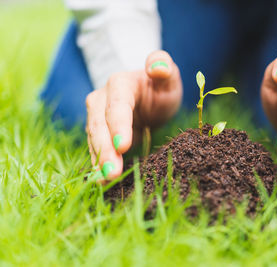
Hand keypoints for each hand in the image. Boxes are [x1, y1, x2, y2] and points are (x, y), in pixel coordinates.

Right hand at [85, 50, 181, 182]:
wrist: (148, 96)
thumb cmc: (161, 87)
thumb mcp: (169, 77)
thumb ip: (164, 67)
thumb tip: (157, 67)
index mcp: (121, 83)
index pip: (117, 104)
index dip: (118, 125)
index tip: (123, 146)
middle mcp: (103, 99)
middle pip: (100, 124)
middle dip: (105, 149)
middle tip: (112, 173)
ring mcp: (98, 116)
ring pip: (95, 139)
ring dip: (100, 160)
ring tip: (107, 181)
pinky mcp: (100, 133)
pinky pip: (96, 148)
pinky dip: (99, 164)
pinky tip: (103, 181)